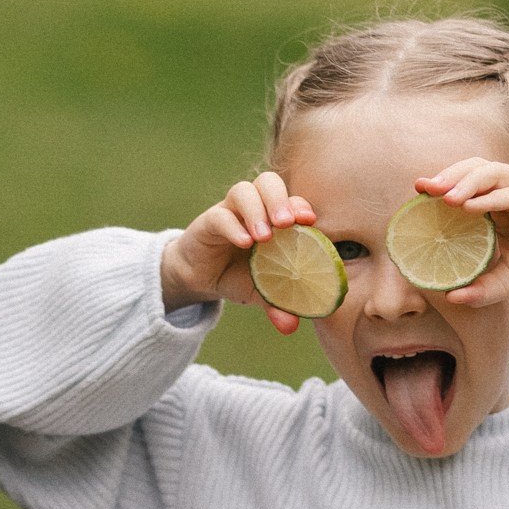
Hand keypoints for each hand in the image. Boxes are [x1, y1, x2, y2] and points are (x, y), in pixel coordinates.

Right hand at [159, 170, 319, 336]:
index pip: (290, 200)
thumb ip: (277, 304)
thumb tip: (291, 326)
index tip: (310, 222)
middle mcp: (253, 207)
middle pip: (268, 182)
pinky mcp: (208, 221)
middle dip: (281, 200)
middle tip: (287, 224)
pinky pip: (220, 215)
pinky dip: (234, 227)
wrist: (199, 278)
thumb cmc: (236, 275)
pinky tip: (243, 243)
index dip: (300, 206)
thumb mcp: (260, 291)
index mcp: (272, 217)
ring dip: (257, 211)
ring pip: (244, 190)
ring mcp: (230, 211)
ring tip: (264, 239)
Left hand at [413, 158, 508, 308]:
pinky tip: (471, 207)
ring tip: (445, 198)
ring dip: (467, 182)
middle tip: (423, 188)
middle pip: (476, 169)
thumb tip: (451, 298)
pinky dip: (492, 197)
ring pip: (494, 172)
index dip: (443, 183)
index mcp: (499, 206)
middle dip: (448, 176)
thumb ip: (481, 289)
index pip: (467, 184)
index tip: (417, 191)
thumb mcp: (508, 282)